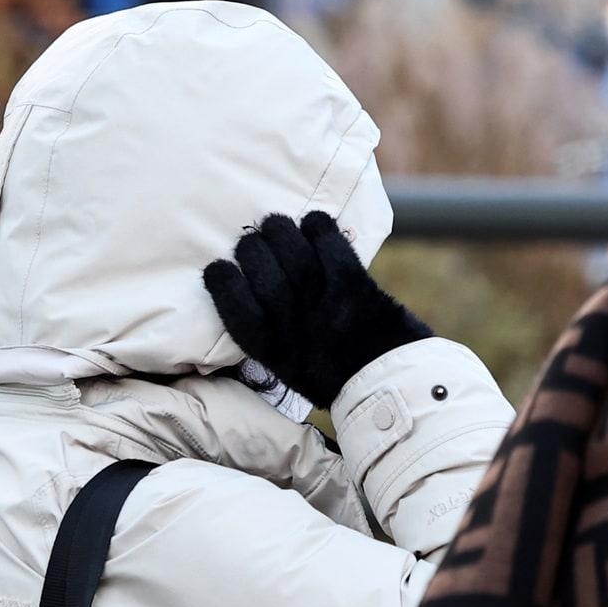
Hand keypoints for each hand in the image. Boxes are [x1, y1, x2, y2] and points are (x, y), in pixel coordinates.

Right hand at [204, 212, 431, 407]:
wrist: (390, 382)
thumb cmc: (333, 375)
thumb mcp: (288, 369)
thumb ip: (268, 336)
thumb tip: (246, 291)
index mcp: (273, 351)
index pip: (235, 311)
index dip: (222, 284)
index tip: (217, 268)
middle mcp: (294, 325)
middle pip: (260, 272)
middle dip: (251, 249)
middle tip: (252, 243)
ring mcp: (324, 303)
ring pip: (291, 250)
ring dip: (279, 230)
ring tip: (276, 225)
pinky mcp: (353, 285)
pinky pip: (329, 242)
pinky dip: (318, 226)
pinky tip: (314, 224)